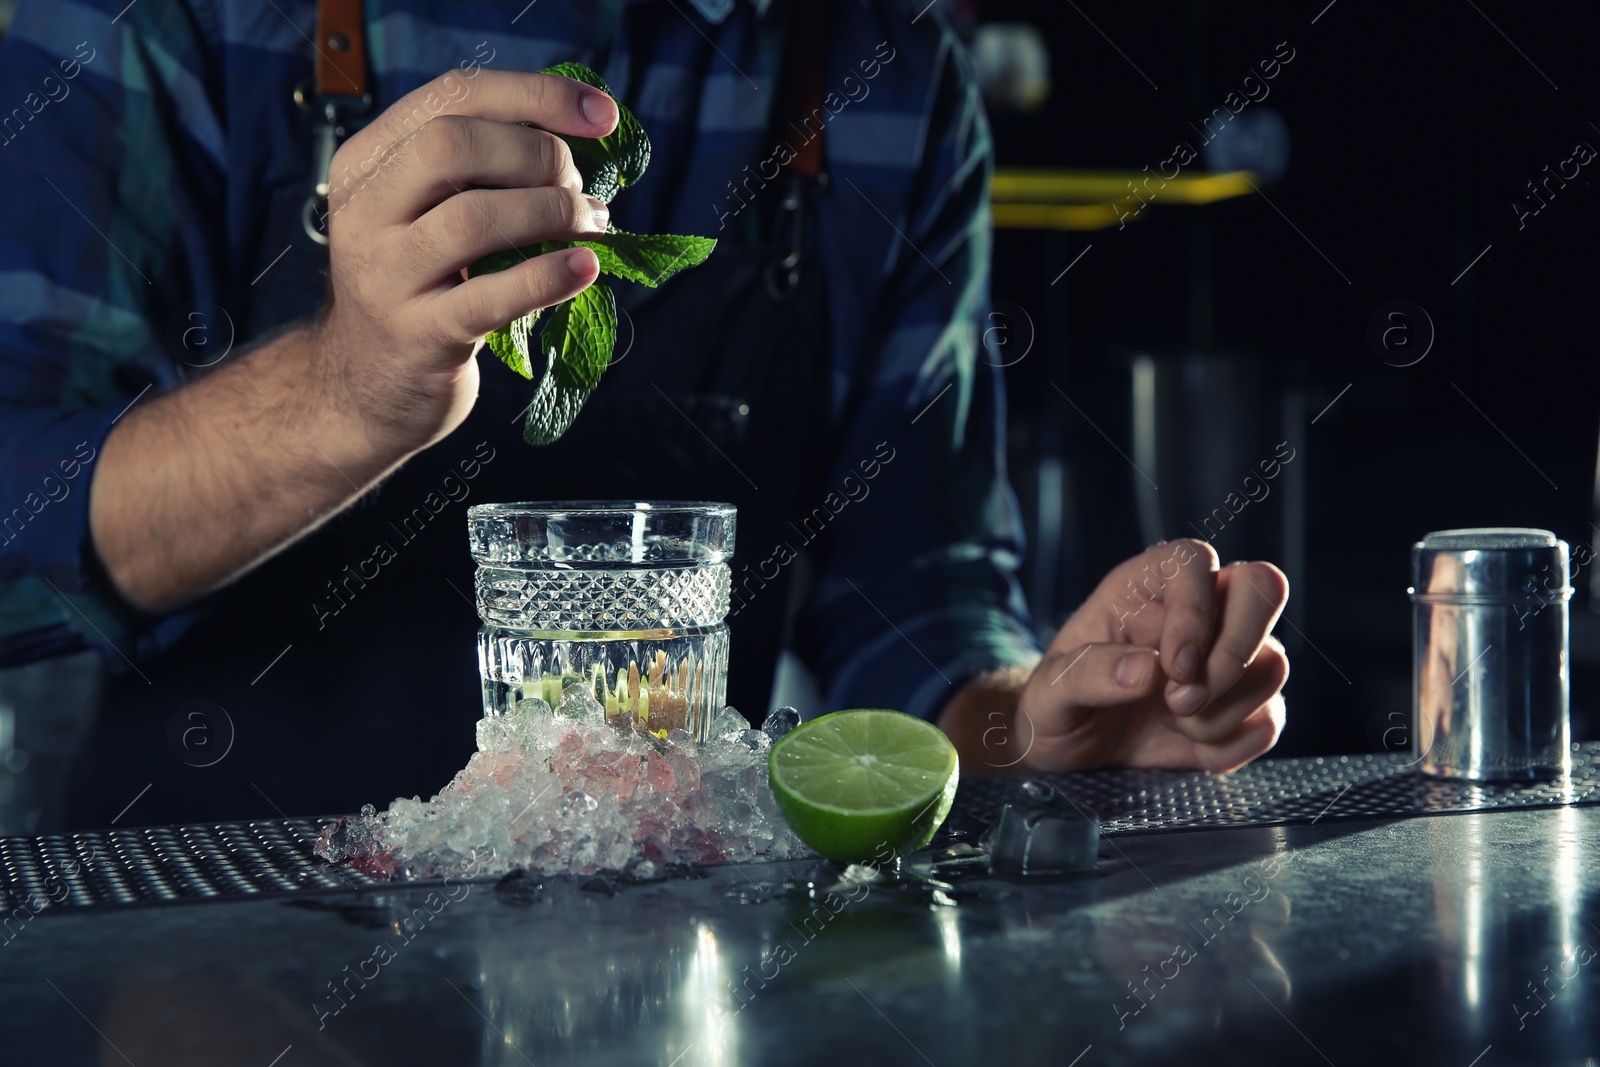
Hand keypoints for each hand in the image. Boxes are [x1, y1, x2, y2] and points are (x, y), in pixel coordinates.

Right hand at [313, 69, 616, 453]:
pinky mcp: (418, 336)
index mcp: (367, 164)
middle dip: (538, 155)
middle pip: (452, 146)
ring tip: (592, 226)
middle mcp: (363, 212)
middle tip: (580, 189)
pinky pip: (490, 297)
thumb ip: (480, 168)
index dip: (536, 95)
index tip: (601, 113)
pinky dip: (548, 276)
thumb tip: (582, 131)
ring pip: (473, 218)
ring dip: (552, 213)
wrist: (365, 387)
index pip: (452, 96)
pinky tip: (586, 268)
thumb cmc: (422, 287)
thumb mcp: (427, 214)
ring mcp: (385, 277)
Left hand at [1012, 539, 1288, 772]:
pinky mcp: (1245, 704)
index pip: (1196, 562)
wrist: (1071, 751)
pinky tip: (1191, 745)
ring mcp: (1229, 655)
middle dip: (1234, 655)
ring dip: (1223, 710)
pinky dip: (1233, 745)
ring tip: (1174, 722)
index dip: (1195, 614)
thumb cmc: (1057, 704)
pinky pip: (1270, 719)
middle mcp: (1198, 609)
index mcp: (1146, 585)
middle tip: (1182, 701)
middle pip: (1263, 588)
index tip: (1173, 669)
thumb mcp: (1048, 692)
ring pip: (1272, 663)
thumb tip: (1146, 669)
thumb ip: (1087, 673)